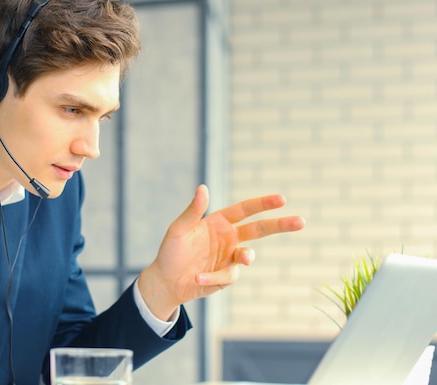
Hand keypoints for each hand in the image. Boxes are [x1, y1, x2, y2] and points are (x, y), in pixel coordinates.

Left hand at [138, 184, 304, 319]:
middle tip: (301, 221)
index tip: (281, 199)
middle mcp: (228, 238)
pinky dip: (214, 276)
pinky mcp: (227, 276)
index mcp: (219, 222)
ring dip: (246, 256)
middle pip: (260, 229)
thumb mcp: (179, 229)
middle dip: (280, 225)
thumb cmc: (171, 252)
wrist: (166, 281)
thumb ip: (193, 211)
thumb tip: (203, 187)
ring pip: (249, 255)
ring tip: (244, 259)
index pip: (245, 210)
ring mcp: (230, 258)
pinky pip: (229, 275)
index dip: (263, 204)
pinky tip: (198, 277)